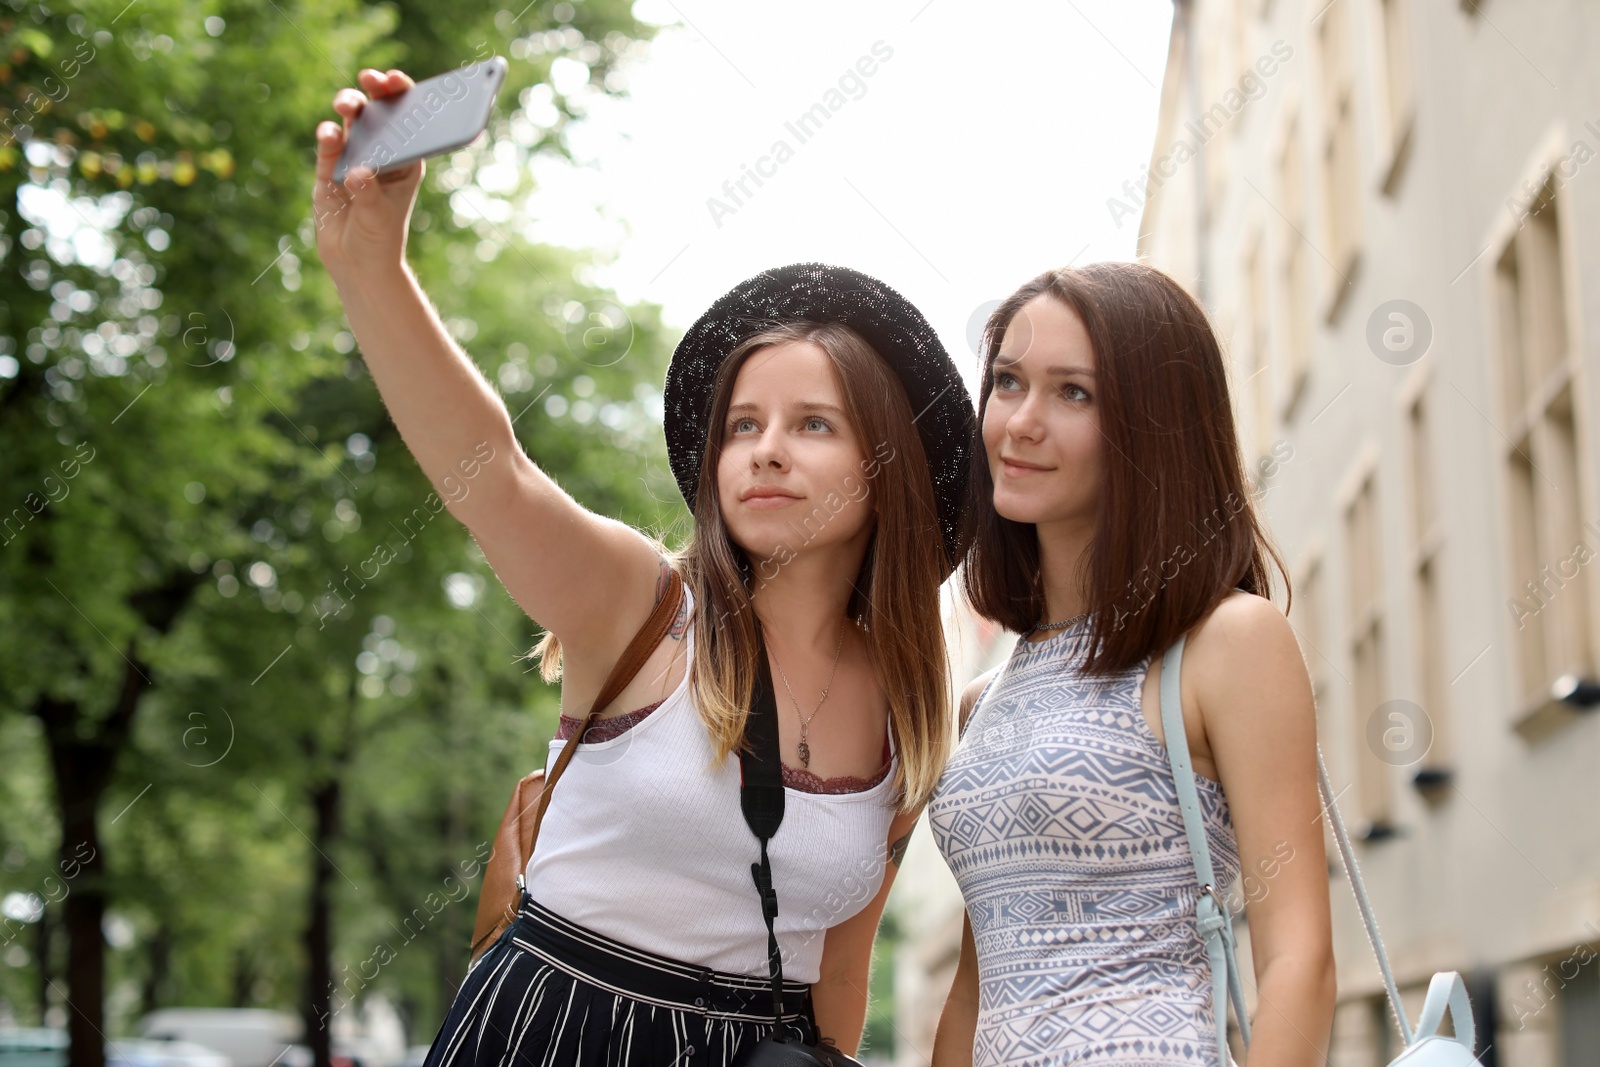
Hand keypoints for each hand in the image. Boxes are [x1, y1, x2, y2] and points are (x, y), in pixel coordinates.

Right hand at [313, 68, 425, 278]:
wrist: (356, 263)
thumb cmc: (379, 238)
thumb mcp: (379, 215)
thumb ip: (367, 192)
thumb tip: (357, 173)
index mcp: (406, 158)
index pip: (407, 118)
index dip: (402, 94)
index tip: (395, 80)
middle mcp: (381, 152)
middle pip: (378, 111)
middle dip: (374, 91)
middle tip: (370, 79)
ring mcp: (354, 157)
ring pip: (351, 121)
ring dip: (349, 106)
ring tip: (347, 106)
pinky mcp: (329, 168)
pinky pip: (329, 144)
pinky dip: (328, 136)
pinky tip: (329, 134)